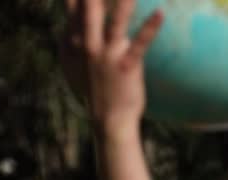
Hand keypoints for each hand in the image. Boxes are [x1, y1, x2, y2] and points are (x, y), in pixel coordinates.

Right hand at [60, 0, 162, 139]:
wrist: (107, 119)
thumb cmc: (93, 89)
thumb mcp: (72, 64)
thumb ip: (69, 40)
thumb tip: (66, 26)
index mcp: (72, 40)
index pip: (72, 4)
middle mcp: (86, 44)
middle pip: (88, 6)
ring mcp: (106, 55)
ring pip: (114, 20)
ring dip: (123, 1)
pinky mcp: (126, 66)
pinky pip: (140, 43)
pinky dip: (150, 28)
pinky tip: (160, 13)